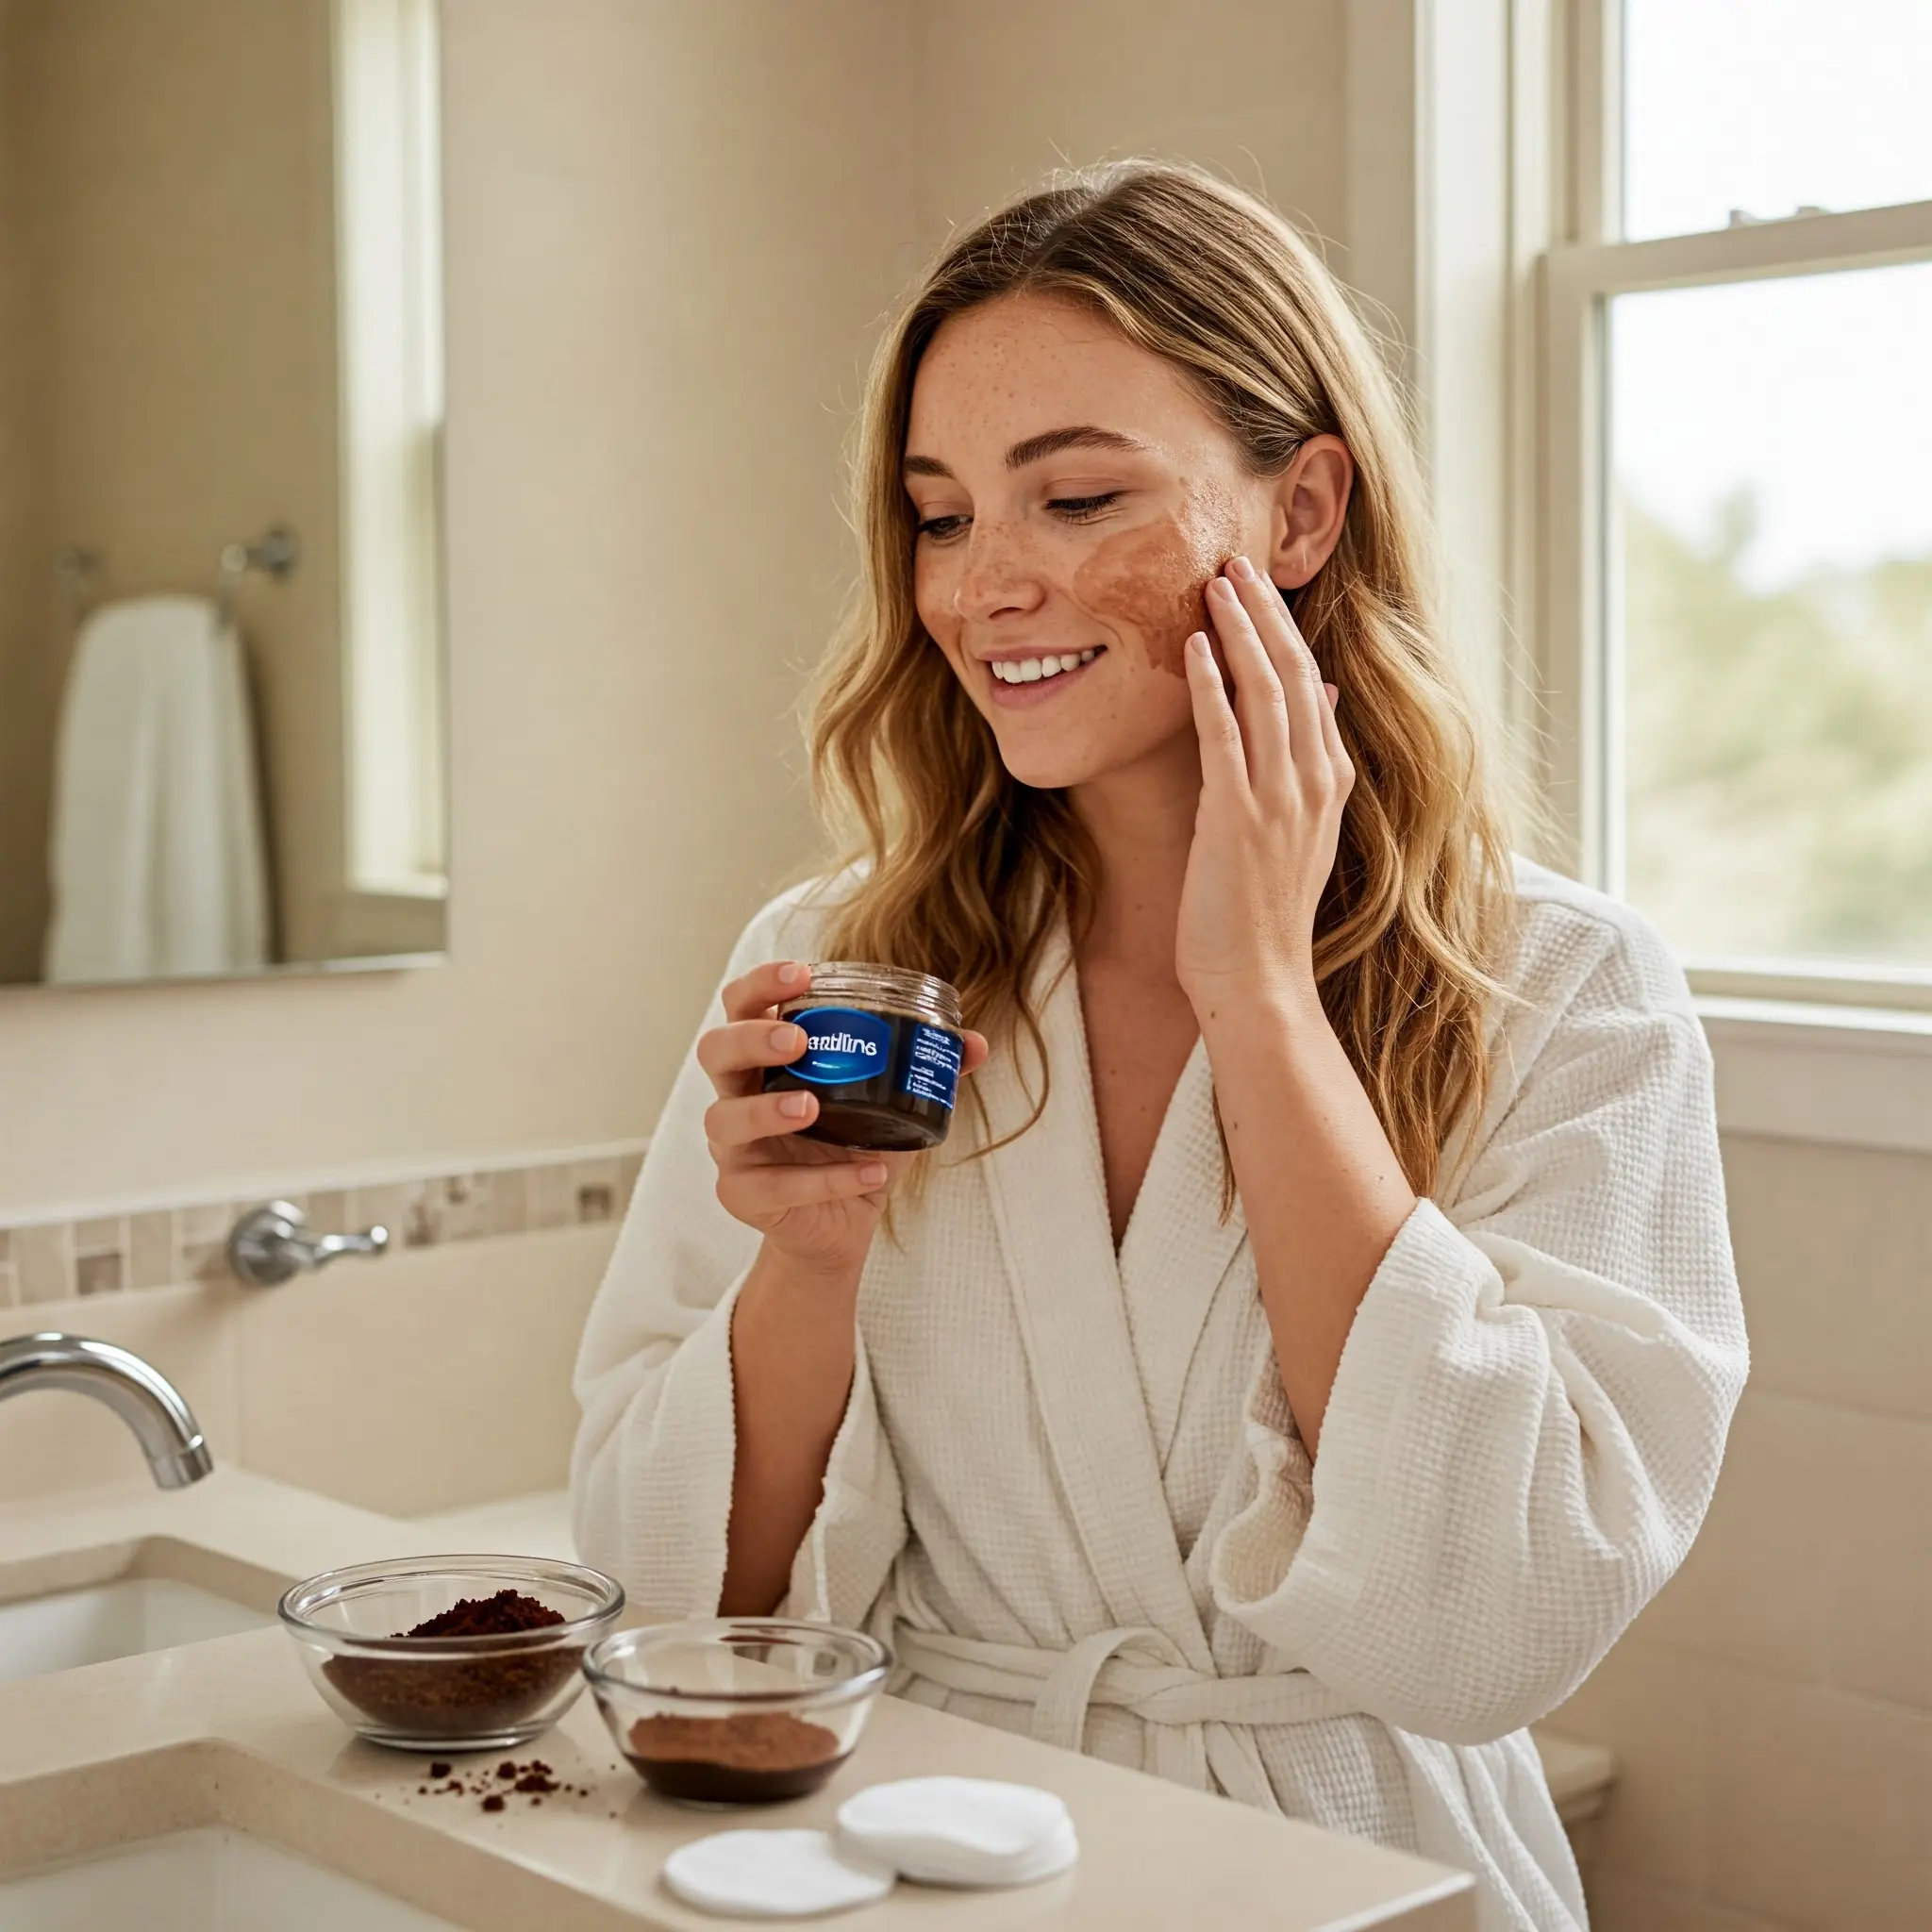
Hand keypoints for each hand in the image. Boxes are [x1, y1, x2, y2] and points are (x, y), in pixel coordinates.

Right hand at [697, 961, 988, 1278]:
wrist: (840, 1225)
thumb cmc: (854, 1146)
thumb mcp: (893, 1104)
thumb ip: (929, 1071)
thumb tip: (974, 1042)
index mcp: (766, 1058)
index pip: (742, 1004)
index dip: (762, 983)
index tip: (802, 974)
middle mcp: (738, 1094)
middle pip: (715, 1050)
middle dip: (751, 1039)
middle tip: (796, 1041)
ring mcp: (733, 1148)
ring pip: (725, 1120)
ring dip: (767, 1110)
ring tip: (811, 1108)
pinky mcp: (741, 1196)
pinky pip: (774, 1187)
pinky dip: (824, 1180)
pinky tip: (871, 1172)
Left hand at [1176, 556, 1351, 1016]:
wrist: (1260, 984)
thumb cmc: (1264, 917)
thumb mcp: (1299, 832)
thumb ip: (1311, 763)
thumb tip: (1319, 695)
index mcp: (1329, 784)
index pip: (1310, 687)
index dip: (1284, 631)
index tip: (1258, 587)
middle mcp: (1313, 783)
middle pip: (1295, 675)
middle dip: (1265, 613)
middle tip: (1236, 561)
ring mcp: (1280, 800)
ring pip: (1267, 693)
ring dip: (1241, 631)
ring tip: (1218, 582)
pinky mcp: (1239, 819)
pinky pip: (1226, 736)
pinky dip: (1213, 685)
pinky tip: (1195, 646)